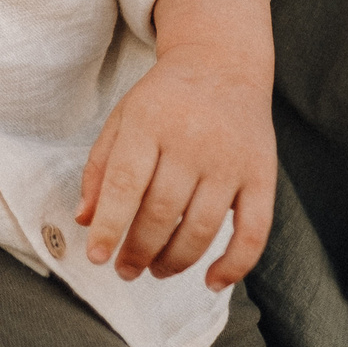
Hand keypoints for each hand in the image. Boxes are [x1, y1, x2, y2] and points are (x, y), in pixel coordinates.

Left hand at [77, 0, 275, 290]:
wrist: (223, 64)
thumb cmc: (165, 99)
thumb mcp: (123, 118)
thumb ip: (100, 167)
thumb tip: (85, 219)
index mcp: (149, 122)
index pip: (125, 185)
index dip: (109, 227)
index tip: (96, 257)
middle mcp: (191, 141)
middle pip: (162, 213)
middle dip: (139, 251)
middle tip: (126, 269)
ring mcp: (230, 160)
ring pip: (202, 228)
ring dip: (175, 261)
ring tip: (155, 270)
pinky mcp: (262, 175)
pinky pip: (253, 232)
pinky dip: (235, 265)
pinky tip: (212, 281)